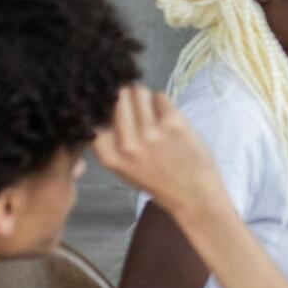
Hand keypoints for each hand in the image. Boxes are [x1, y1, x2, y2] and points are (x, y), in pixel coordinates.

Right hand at [94, 88, 235, 221]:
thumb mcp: (123, 167)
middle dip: (126, 96)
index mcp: (110, 156)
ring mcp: (150, 132)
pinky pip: (160, 96)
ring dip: (145, 97)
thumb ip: (111, 141)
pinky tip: (168, 118)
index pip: (93, 116)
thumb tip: (104, 105)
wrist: (194, 196)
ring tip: (153, 113)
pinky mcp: (173, 123)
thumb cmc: (159, 180)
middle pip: (117, 97)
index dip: (103, 105)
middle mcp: (126, 144)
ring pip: (138, 91)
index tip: (110, 103)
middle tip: (137, 107)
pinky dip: (163, 102)